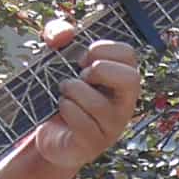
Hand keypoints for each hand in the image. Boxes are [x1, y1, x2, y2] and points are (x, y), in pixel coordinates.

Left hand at [29, 23, 144, 172]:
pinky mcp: (92, 145)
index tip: (83, 57)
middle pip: (131, 80)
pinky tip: (60, 109)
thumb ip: (58, 36)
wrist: (48, 135)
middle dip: (100, 71)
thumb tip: (65, 33)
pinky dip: (66, 109)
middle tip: (82, 75)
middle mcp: (124, 104)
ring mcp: (110, 127)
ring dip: (72, 90)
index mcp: (121, 81)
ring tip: (63, 92)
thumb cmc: (61, 93)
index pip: (128, 55)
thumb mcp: (56, 59)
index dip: (103, 49)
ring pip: (97, 102)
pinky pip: (81, 121)